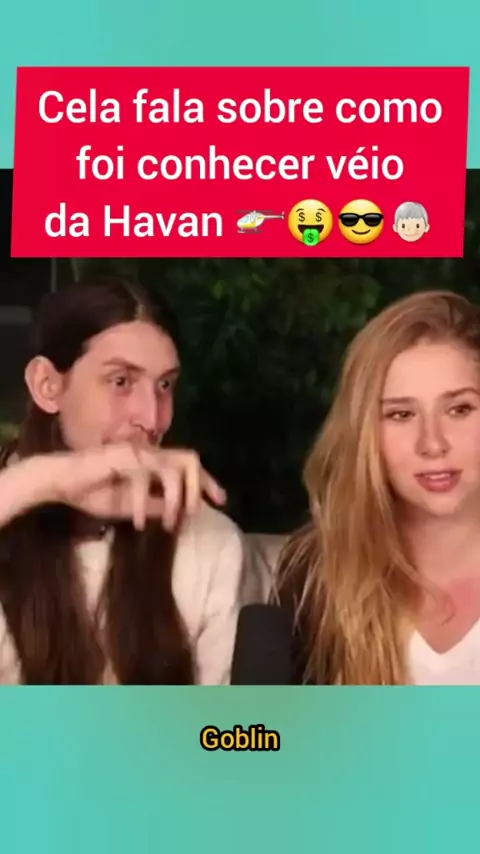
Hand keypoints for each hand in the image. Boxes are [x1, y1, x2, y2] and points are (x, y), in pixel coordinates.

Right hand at [24, 444, 226, 530]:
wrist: (58, 483)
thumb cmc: (90, 492)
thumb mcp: (130, 506)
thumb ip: (155, 506)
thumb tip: (179, 513)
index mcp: (152, 462)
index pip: (188, 465)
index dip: (207, 481)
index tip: (221, 501)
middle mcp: (148, 452)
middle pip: (190, 458)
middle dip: (200, 485)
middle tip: (193, 514)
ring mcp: (136, 452)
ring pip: (174, 467)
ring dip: (177, 496)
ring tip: (170, 522)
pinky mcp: (122, 457)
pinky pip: (144, 478)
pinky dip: (143, 503)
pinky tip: (135, 522)